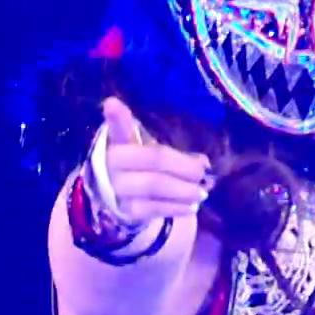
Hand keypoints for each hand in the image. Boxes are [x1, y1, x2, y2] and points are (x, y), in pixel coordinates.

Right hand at [98, 97, 212, 224]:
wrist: (113, 199)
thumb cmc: (136, 168)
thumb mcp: (147, 152)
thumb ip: (173, 154)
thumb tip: (203, 163)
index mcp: (116, 141)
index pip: (117, 127)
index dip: (116, 116)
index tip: (112, 103)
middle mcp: (111, 163)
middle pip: (153, 158)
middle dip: (183, 165)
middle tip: (203, 172)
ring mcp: (117, 188)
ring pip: (155, 185)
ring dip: (184, 189)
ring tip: (202, 192)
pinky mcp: (125, 211)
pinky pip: (155, 209)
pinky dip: (177, 207)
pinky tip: (191, 206)